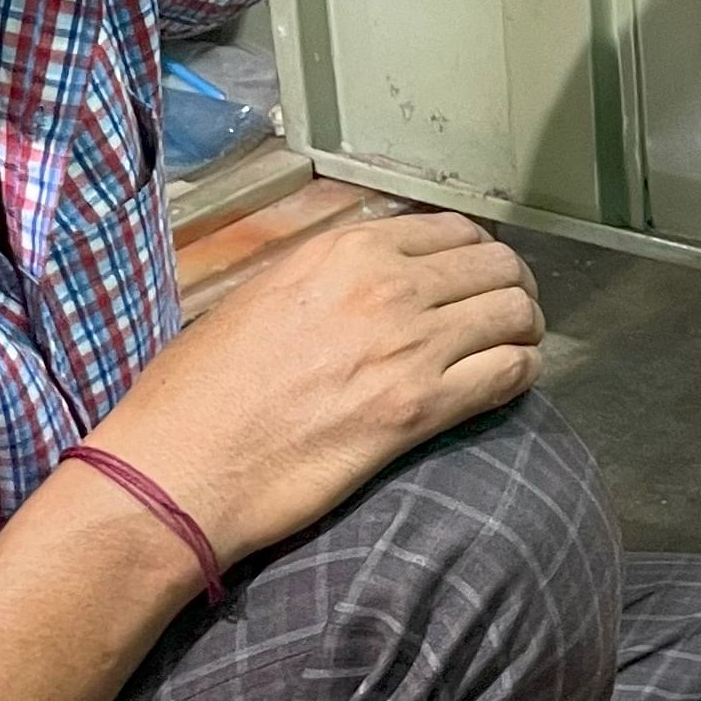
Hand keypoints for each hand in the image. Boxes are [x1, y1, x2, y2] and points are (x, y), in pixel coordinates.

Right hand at [87, 212, 545, 561]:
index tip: (475, 279)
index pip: (452, 230)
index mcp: (343, 250)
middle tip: (507, 315)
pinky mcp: (419, 409)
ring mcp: (408, 345)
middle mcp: (385, 285)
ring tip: (516, 348)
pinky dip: (522, 374)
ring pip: (515, 313)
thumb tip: (368, 285)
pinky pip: (508, 373)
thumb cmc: (196, 394)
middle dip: (511, 287)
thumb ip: (326, 281)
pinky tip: (510, 384)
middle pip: (495, 265)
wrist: (176, 470)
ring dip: (525, 329)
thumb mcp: (259, 299)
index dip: (476, 255)